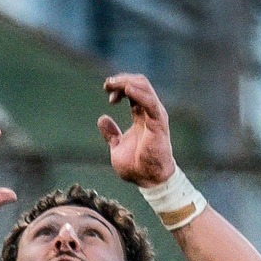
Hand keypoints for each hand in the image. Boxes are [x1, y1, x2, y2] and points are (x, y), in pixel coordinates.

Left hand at [98, 72, 175, 188]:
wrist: (148, 180)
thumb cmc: (136, 167)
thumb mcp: (117, 147)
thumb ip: (111, 133)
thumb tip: (102, 119)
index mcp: (141, 116)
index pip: (132, 91)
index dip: (118, 88)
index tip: (108, 94)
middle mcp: (149, 112)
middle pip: (138, 84)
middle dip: (121, 80)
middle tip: (107, 84)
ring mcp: (155, 115)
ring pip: (144, 87)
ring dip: (126, 82)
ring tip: (112, 83)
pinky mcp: (158, 122)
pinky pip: (150, 102)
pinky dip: (139, 93)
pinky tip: (127, 89)